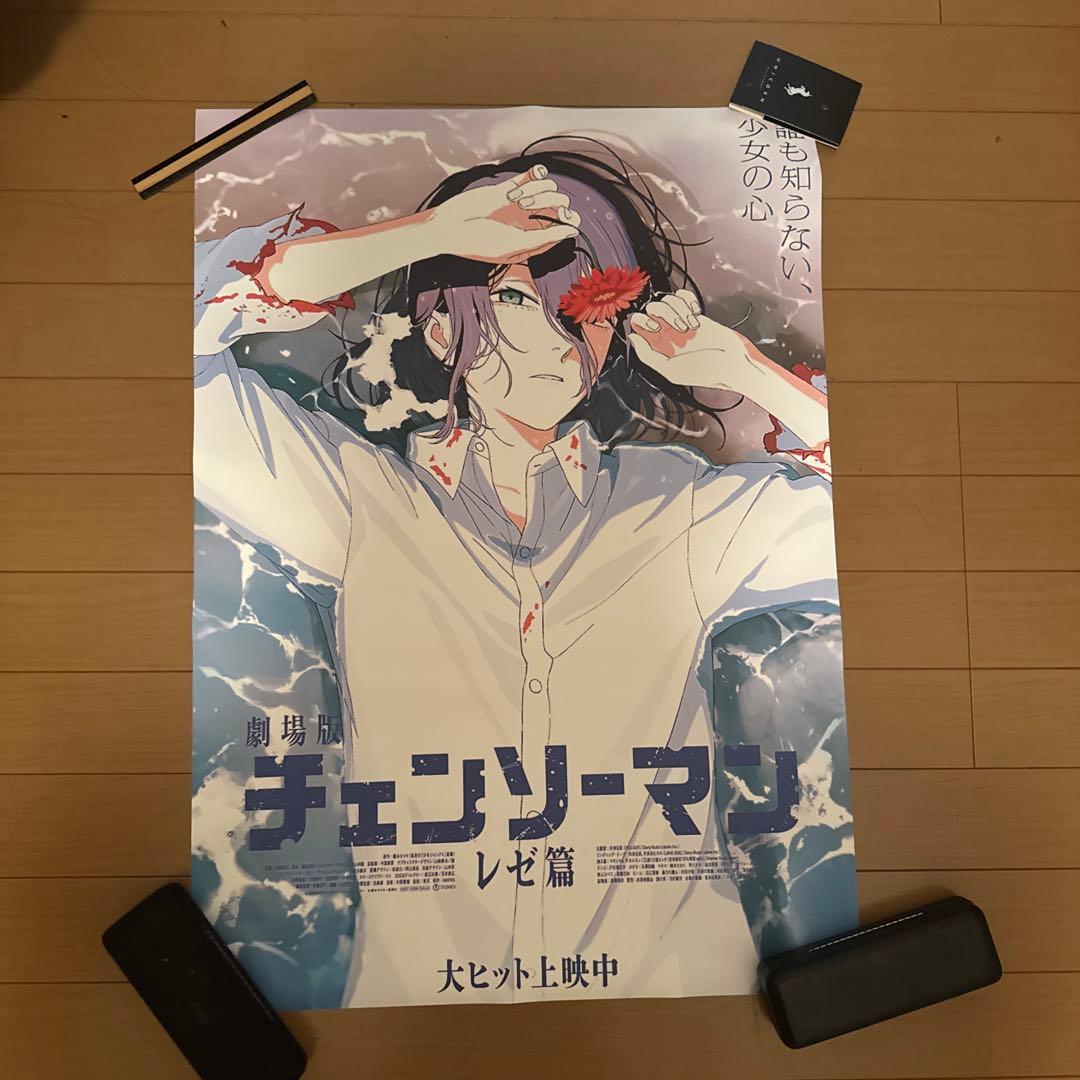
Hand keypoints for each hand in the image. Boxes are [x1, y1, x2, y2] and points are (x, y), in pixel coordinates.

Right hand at [430, 164, 580, 262]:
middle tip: (529, 206)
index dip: (568, 219)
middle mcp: (529, 223)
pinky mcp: (506, 190)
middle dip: (550, 202)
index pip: (563, 227)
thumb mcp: (516, 244)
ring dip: (536, 189)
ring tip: (515, 199)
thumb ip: (546, 238)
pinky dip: (536, 173)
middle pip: (557, 204)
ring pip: (546, 189)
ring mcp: (519, 206)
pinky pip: (530, 177)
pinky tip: (535, 173)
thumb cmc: (480, 242)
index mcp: (534, 240)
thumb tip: (573, 231)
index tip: (562, 215)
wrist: (450, 227)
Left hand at [628, 290, 756, 393]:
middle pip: (652, 308)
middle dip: (663, 314)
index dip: (642, 321)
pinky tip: (694, 312)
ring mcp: (680, 322)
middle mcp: (666, 333)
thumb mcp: (671, 371)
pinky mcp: (694, 313)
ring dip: (678, 310)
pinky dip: (686, 300)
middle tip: (678, 328)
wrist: (732, 363)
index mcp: (657, 347)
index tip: (655, 328)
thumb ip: (648, 356)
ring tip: (691, 326)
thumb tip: (632, 337)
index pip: (638, 325)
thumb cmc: (705, 372)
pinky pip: (682, 296)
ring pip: (667, 300)